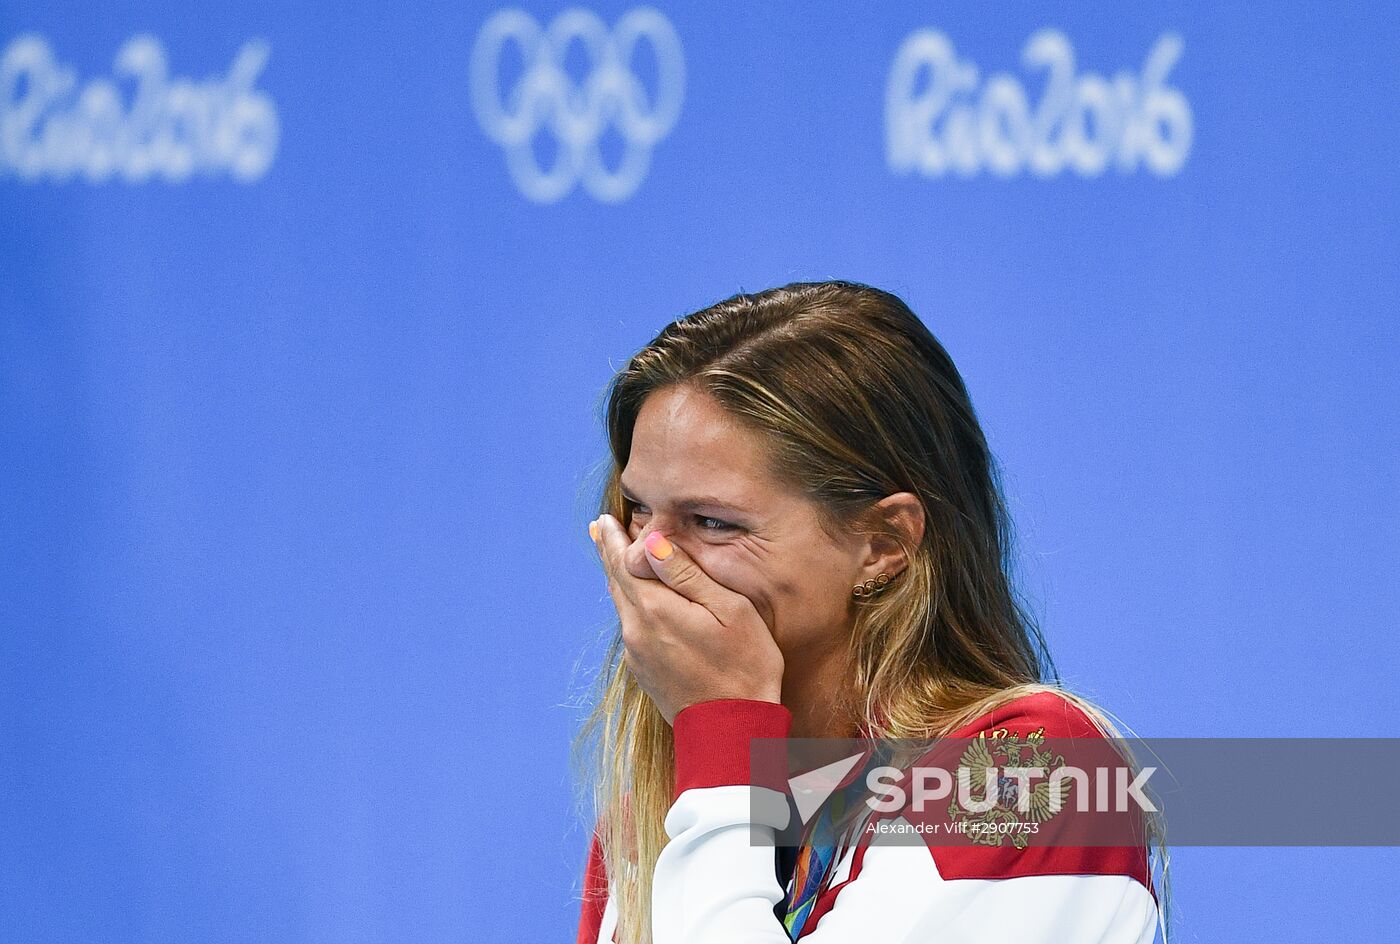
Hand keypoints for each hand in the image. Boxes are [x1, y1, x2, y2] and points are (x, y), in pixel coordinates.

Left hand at [589, 514, 783, 724]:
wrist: (732, 732)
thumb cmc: (744, 667)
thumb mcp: (729, 611)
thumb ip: (688, 575)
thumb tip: (652, 542)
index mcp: (655, 610)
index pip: (625, 564)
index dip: (615, 540)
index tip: (605, 520)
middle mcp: (637, 631)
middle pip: (617, 583)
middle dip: (609, 554)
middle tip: (598, 529)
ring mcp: (638, 655)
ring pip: (622, 605)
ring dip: (617, 578)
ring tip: (613, 558)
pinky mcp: (645, 672)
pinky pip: (631, 627)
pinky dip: (630, 604)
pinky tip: (636, 601)